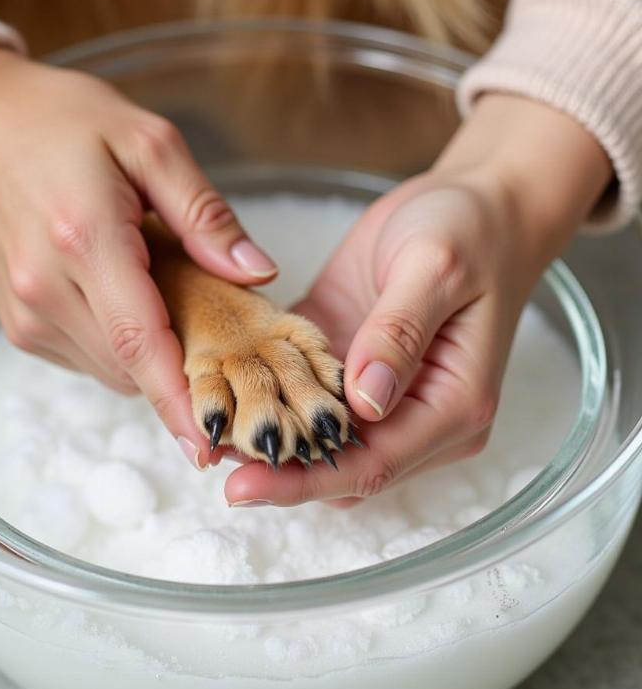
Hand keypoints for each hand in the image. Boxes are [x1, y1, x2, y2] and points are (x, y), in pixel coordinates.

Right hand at [0, 49, 277, 461]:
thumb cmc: (62, 122)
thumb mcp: (148, 142)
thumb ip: (205, 213)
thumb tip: (258, 273)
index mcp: (85, 239)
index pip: (141, 342)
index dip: (179, 400)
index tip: (210, 448)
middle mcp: (46, 289)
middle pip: (131, 365)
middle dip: (182, 374)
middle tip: (225, 352)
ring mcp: (26, 312)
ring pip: (111, 368)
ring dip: (151, 358)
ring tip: (175, 311)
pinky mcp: (18, 322)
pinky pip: (86, 355)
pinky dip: (121, 346)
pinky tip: (131, 302)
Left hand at [224, 93, 611, 505]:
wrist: (476, 204)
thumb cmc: (470, 231)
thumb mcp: (434, 268)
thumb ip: (399, 333)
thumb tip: (363, 400)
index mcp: (452, 406)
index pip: (374, 465)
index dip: (306, 480)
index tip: (242, 484)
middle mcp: (418, 413)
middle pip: (343, 466)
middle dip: (280, 468)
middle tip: (212, 451)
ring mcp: (382, 390)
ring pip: (320, 439)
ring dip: (272, 435)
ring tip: (212, 426)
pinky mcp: (351, 361)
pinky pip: (308, 395)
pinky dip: (273, 399)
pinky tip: (228, 390)